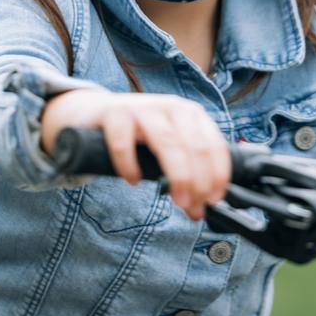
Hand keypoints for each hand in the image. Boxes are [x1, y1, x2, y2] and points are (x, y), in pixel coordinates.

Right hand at [40, 88, 230, 220]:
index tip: (214, 200)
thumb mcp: (170, 144)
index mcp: (191, 115)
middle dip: (199, 182)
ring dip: (178, 176)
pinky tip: (133, 181)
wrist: (97, 113)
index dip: (218, 175)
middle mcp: (171, 107)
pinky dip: (130, 166)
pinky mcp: (115, 113)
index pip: (214, 145)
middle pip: (195, 147)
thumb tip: (202, 205)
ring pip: (168, 143)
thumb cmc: (139, 135)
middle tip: (194, 208)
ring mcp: (142, 108)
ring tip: (178, 201)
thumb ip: (187, 168)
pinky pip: (124, 143)